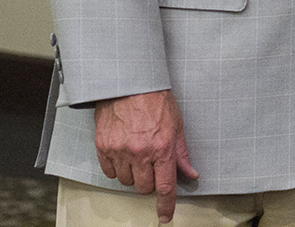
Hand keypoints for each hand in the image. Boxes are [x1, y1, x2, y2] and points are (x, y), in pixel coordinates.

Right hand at [94, 89, 198, 222]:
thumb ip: (181, 154)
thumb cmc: (155, 99)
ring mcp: (120, 150)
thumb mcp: (177, 125)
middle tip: (151, 165)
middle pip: (144, 188)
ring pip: (126, 181)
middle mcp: (141, 153)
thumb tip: (190, 174)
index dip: (167, 205)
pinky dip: (117, 168)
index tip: (165, 216)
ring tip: (137, 153)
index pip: (165, 186)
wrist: (129, 82)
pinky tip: (123, 152)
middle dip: (149, 182)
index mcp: (162, 148)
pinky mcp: (103, 147)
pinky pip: (110, 171)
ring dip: (133, 174)